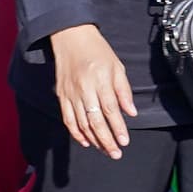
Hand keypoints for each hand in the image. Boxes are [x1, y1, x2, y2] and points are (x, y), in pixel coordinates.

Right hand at [49, 23, 132, 158]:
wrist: (70, 37)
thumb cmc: (97, 51)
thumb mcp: (117, 66)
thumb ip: (124, 91)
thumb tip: (131, 113)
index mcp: (100, 80)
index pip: (111, 110)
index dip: (118, 128)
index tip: (125, 141)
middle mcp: (84, 88)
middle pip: (96, 121)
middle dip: (107, 140)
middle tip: (116, 153)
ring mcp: (71, 93)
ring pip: (82, 123)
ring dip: (94, 140)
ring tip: (105, 150)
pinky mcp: (62, 96)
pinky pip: (68, 119)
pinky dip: (76, 133)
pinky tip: (86, 142)